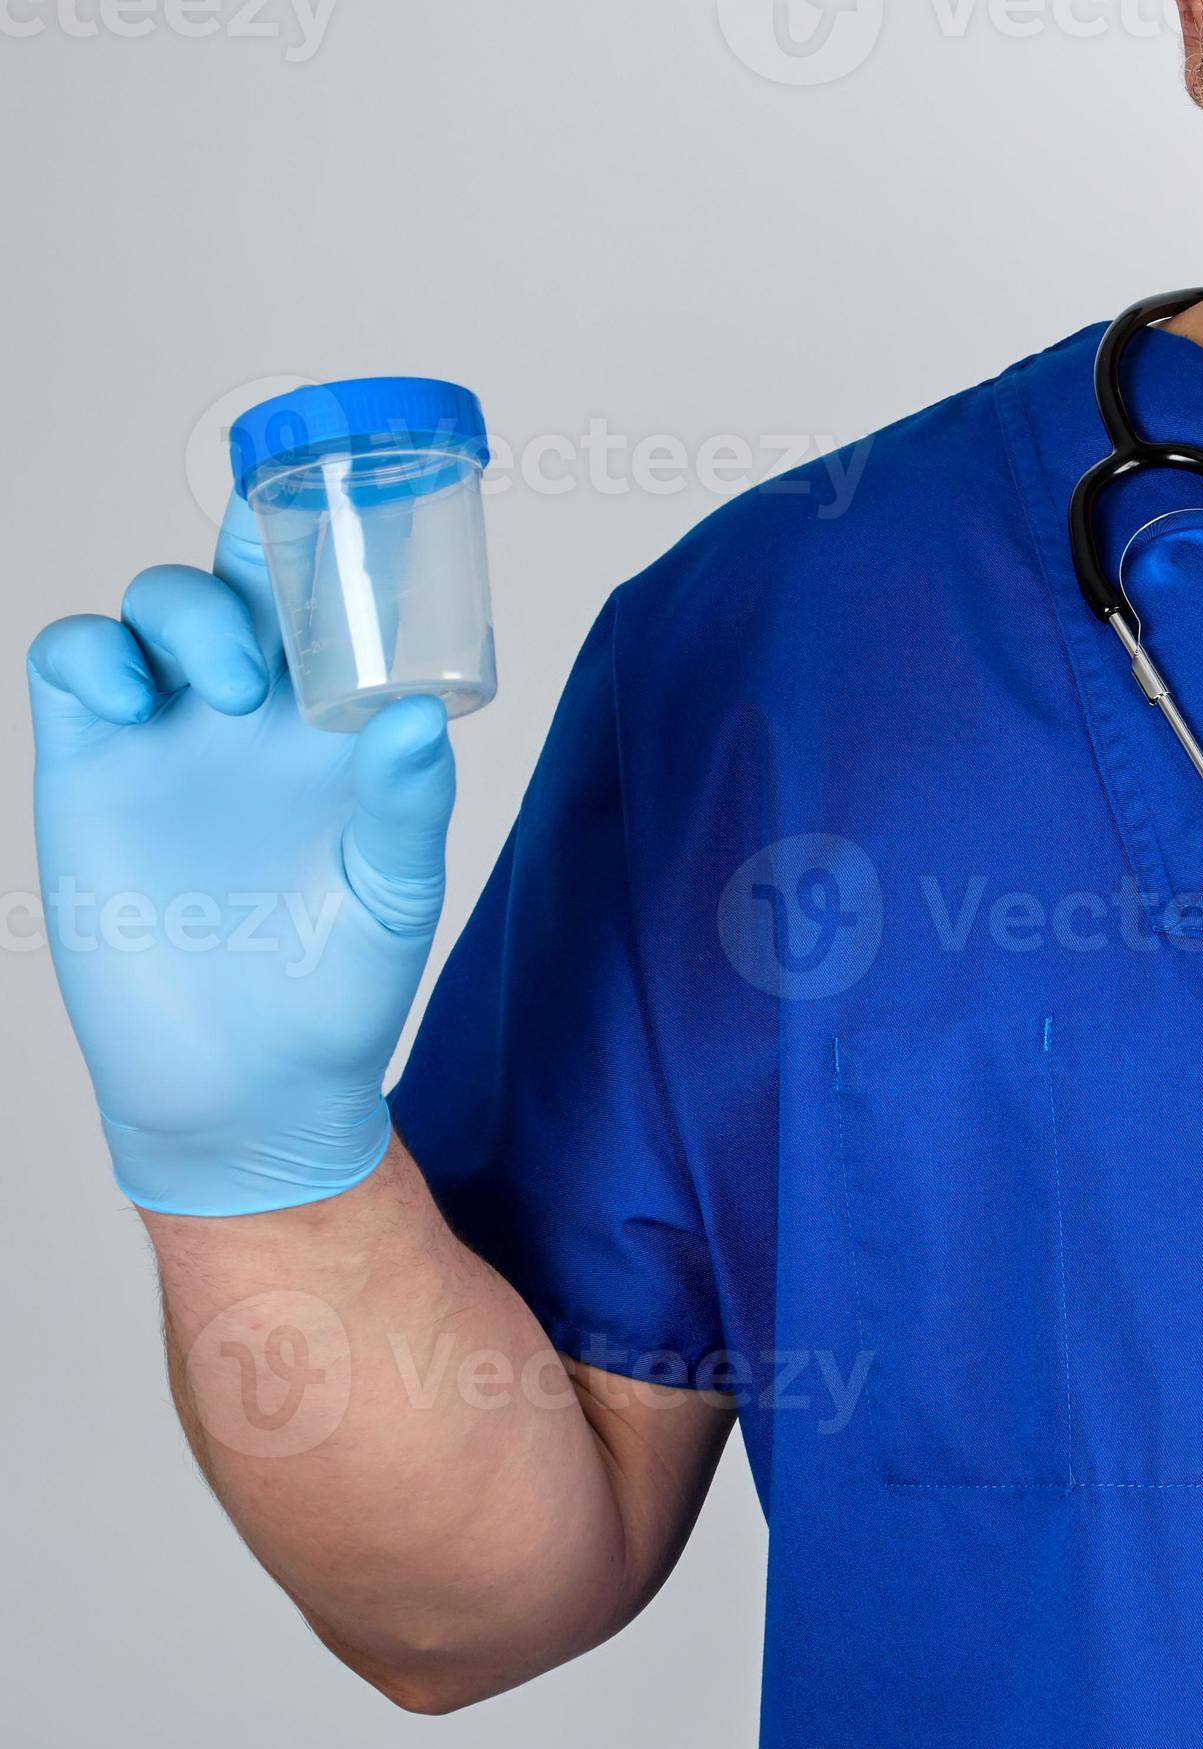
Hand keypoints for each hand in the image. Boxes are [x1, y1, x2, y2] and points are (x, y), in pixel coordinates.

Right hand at [27, 497, 457, 1215]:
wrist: (243, 1084)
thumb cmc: (336, 992)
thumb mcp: (392, 898)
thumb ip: (405, 806)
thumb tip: (415, 716)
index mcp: (342, 726)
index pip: (346, 604)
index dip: (349, 540)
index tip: (369, 497)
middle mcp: (258, 713)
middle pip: (245, 572)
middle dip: (256, 533)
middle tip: (283, 586)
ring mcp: (171, 732)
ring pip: (158, 602)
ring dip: (188, 608)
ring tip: (229, 687)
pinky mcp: (92, 766)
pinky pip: (75, 662)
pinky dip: (96, 652)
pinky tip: (136, 701)